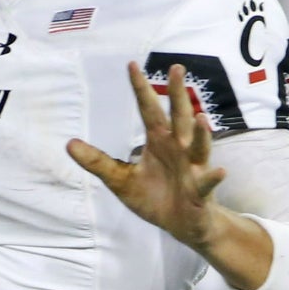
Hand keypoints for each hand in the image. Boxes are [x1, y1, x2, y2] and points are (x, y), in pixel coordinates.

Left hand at [66, 63, 226, 248]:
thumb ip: (97, 162)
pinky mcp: (200, 191)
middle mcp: (178, 148)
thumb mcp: (120, 179)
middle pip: (178, 116)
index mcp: (158, 141)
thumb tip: (69, 144)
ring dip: (200, 133)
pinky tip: (220, 171)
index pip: (148, 109)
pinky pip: (207, 182)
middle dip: (177, 93)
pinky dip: (213, 177)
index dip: (140, 88)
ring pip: (197, 145)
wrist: (180, 225)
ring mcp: (192, 168)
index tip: (131, 64)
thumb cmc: (153, 197)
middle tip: (177, 68)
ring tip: (201, 118)